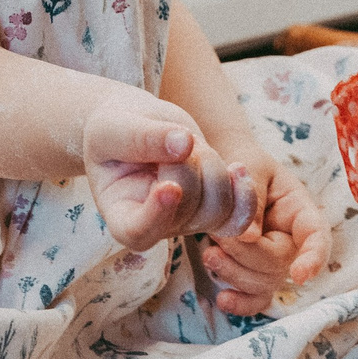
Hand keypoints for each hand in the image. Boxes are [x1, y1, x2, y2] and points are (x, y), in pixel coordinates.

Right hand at [82, 96, 258, 254]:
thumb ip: (142, 137)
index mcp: (121, 215)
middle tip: (171, 136)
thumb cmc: (114, 129)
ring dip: (212, 167)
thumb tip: (184, 144)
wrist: (136, 126)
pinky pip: (238, 216)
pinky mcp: (210, 209)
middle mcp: (156, 226)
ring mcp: (186, 220)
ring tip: (190, 144)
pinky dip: (244, 193)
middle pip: (188, 208)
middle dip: (187, 165)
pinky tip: (239, 169)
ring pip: (218, 209)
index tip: (169, 187)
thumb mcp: (114, 128)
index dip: (157, 215)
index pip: (139, 232)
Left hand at [195, 154, 331, 315]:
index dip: (314, 257)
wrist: (221, 169)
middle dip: (246, 256)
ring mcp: (274, 259)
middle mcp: (292, 239)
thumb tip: (250, 237)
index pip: (317, 236)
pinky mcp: (254, 273)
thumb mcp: (248, 168)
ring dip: (235, 274)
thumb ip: (251, 199)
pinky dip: (241, 303)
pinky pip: (255, 297)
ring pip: (265, 284)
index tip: (299, 275)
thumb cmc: (240, 161)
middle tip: (218, 234)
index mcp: (299, 209)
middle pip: (281, 264)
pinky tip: (223, 300)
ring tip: (210, 252)